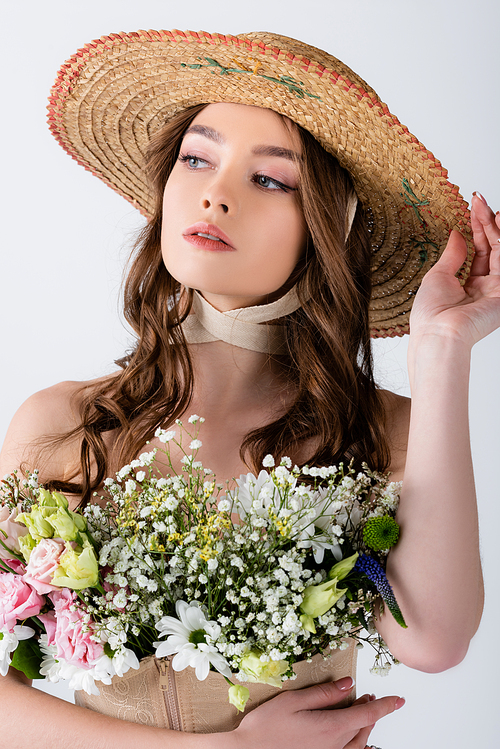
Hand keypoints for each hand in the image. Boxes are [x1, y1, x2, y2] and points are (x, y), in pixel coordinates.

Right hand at [228, 677, 403, 748]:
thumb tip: (348, 684)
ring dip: (365, 727)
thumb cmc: (266, 727)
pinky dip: (357, 744)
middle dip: (372, 712)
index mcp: (330, 728)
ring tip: (364, 712)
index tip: (399, 700)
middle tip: (372, 697)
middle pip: (363, 728)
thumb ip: (324, 693)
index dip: (385, 706)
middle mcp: (334, 746)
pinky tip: (356, 739)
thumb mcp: (294, 701)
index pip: (367, 715)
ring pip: (357, 743)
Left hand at [409, 193, 499, 348]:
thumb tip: (456, 234)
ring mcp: (496, 290)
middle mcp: (484, 288)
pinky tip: (497, 222)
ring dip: (494, 228)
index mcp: (467, 286)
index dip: (476, 229)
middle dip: (486, 223)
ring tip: (487, 207)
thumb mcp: (437, 276)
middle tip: (480, 201)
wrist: (438, 333)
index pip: (477, 252)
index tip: (473, 208)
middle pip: (491, 249)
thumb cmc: (431, 314)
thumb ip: (453, 254)